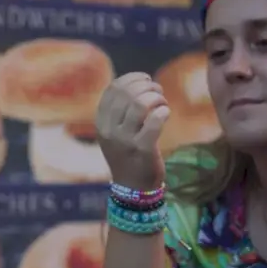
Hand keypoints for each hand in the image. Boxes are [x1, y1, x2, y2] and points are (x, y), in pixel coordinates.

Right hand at [95, 72, 169, 188]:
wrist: (132, 188)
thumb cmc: (127, 156)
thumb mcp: (114, 133)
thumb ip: (120, 111)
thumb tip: (137, 83)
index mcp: (101, 123)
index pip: (113, 89)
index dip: (131, 78)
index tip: (145, 79)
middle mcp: (109, 130)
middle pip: (127, 93)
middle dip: (147, 86)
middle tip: (158, 92)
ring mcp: (124, 140)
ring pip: (140, 104)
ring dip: (156, 97)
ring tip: (162, 103)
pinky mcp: (142, 149)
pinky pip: (155, 121)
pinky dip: (163, 112)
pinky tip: (166, 114)